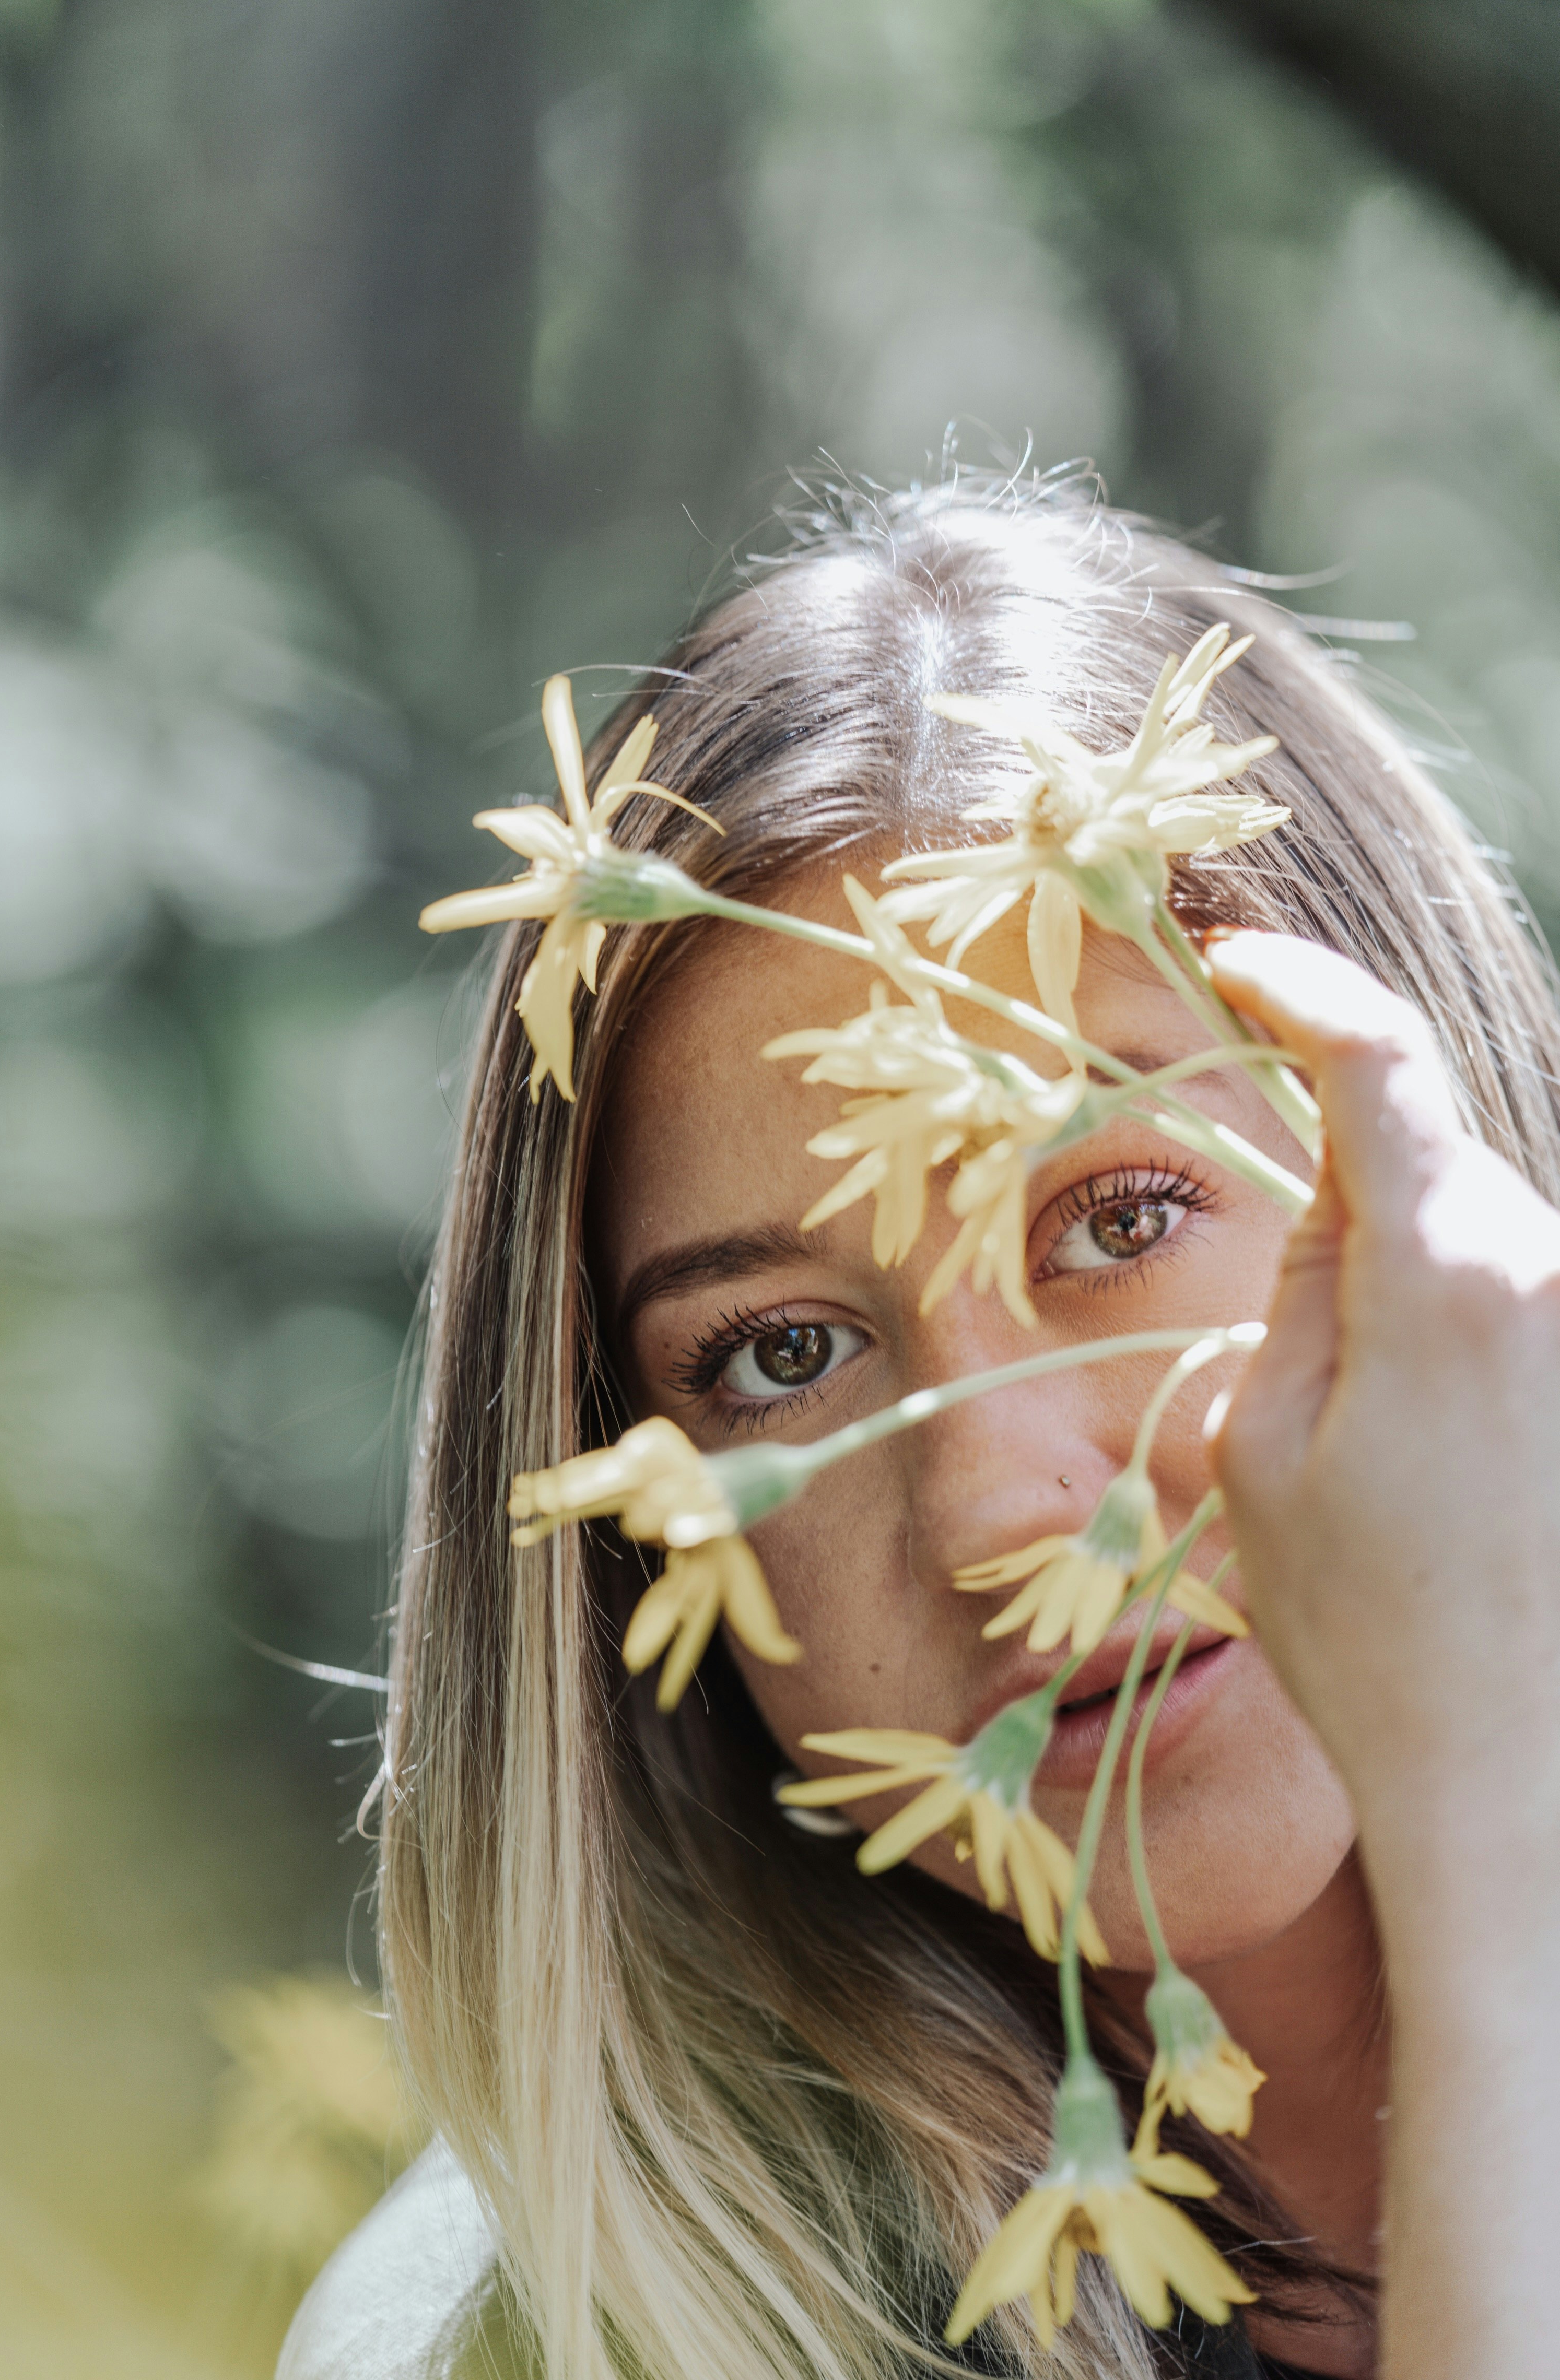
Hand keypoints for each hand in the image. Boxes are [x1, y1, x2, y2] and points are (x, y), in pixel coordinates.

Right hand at [1205, 932, 1559, 1879]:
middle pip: (1439, 1168)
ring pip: (1491, 1249)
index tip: (1236, 964)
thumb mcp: (1262, 1455)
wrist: (1525, 1799)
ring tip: (1404, 1484)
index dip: (1298, 988)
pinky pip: (1530, 1321)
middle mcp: (1553, 1277)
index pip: (1376, 1057)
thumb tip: (1341, 1201)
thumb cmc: (1370, 1639)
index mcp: (1448, 1273)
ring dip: (1427, 1312)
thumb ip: (1302, 1290)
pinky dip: (1481, 1366)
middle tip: (1307, 1383)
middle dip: (1359, 1218)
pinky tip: (1473, 1497)